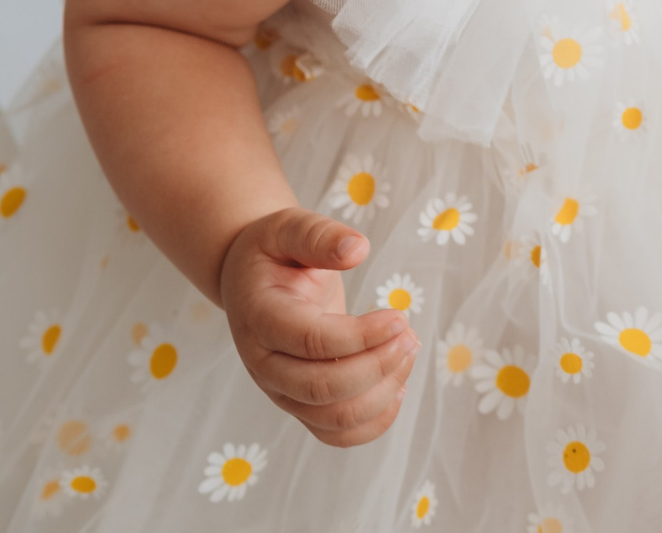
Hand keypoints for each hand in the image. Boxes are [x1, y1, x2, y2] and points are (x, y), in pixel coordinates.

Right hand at [220, 208, 416, 447]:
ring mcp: (281, 391)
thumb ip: (319, 236)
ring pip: (335, 418)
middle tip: (410, 333)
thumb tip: (357, 249)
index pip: (312, 342)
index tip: (399, 316)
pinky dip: (375, 420)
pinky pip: (337, 434)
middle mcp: (264, 364)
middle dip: (379, 364)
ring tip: (409, 349)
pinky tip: (398, 384)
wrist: (251, 283)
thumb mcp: (289, 227)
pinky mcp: (300, 405)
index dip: (362, 335)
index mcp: (259, 318)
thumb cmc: (273, 252)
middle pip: (324, 388)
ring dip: (384, 391)